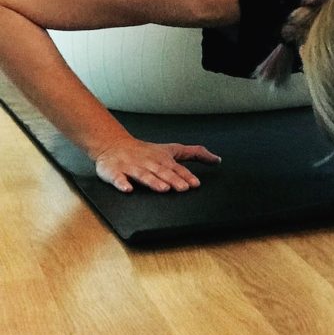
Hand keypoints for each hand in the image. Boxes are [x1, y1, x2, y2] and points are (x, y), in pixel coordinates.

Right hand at [93, 137, 220, 192]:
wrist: (114, 145)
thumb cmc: (147, 151)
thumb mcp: (172, 149)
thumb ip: (195, 153)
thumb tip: (217, 159)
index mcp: (162, 158)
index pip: (176, 168)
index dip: (185, 176)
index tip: (195, 184)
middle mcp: (149, 162)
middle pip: (162, 172)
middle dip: (172, 180)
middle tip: (183, 188)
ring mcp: (132, 167)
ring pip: (144, 175)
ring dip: (153, 182)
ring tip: (163, 189)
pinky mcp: (115, 172)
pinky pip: (118, 178)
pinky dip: (122, 183)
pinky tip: (128, 189)